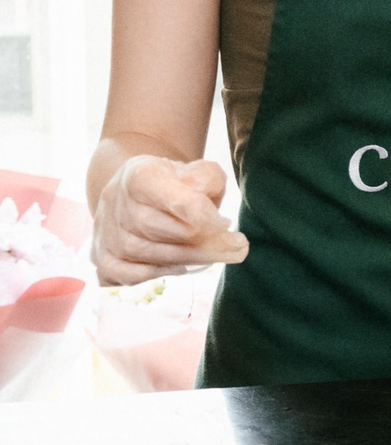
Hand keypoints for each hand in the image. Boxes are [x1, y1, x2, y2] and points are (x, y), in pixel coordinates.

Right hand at [92, 156, 246, 285]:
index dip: (201, 214)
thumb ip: (206, 178)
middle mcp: (116, 202)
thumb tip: (202, 199)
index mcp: (139, 175)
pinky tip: (183, 266)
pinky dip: (158, 273)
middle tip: (235, 246)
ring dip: (188, 259)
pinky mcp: (102, 257)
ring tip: (220, 255)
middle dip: (203, 242)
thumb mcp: (198, 170)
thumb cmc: (177, 183)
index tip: (226, 224)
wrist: (137, 192)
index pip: (171, 197)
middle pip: (160, 229)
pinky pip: (128, 274)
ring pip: (147, 254)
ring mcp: (105, 232)